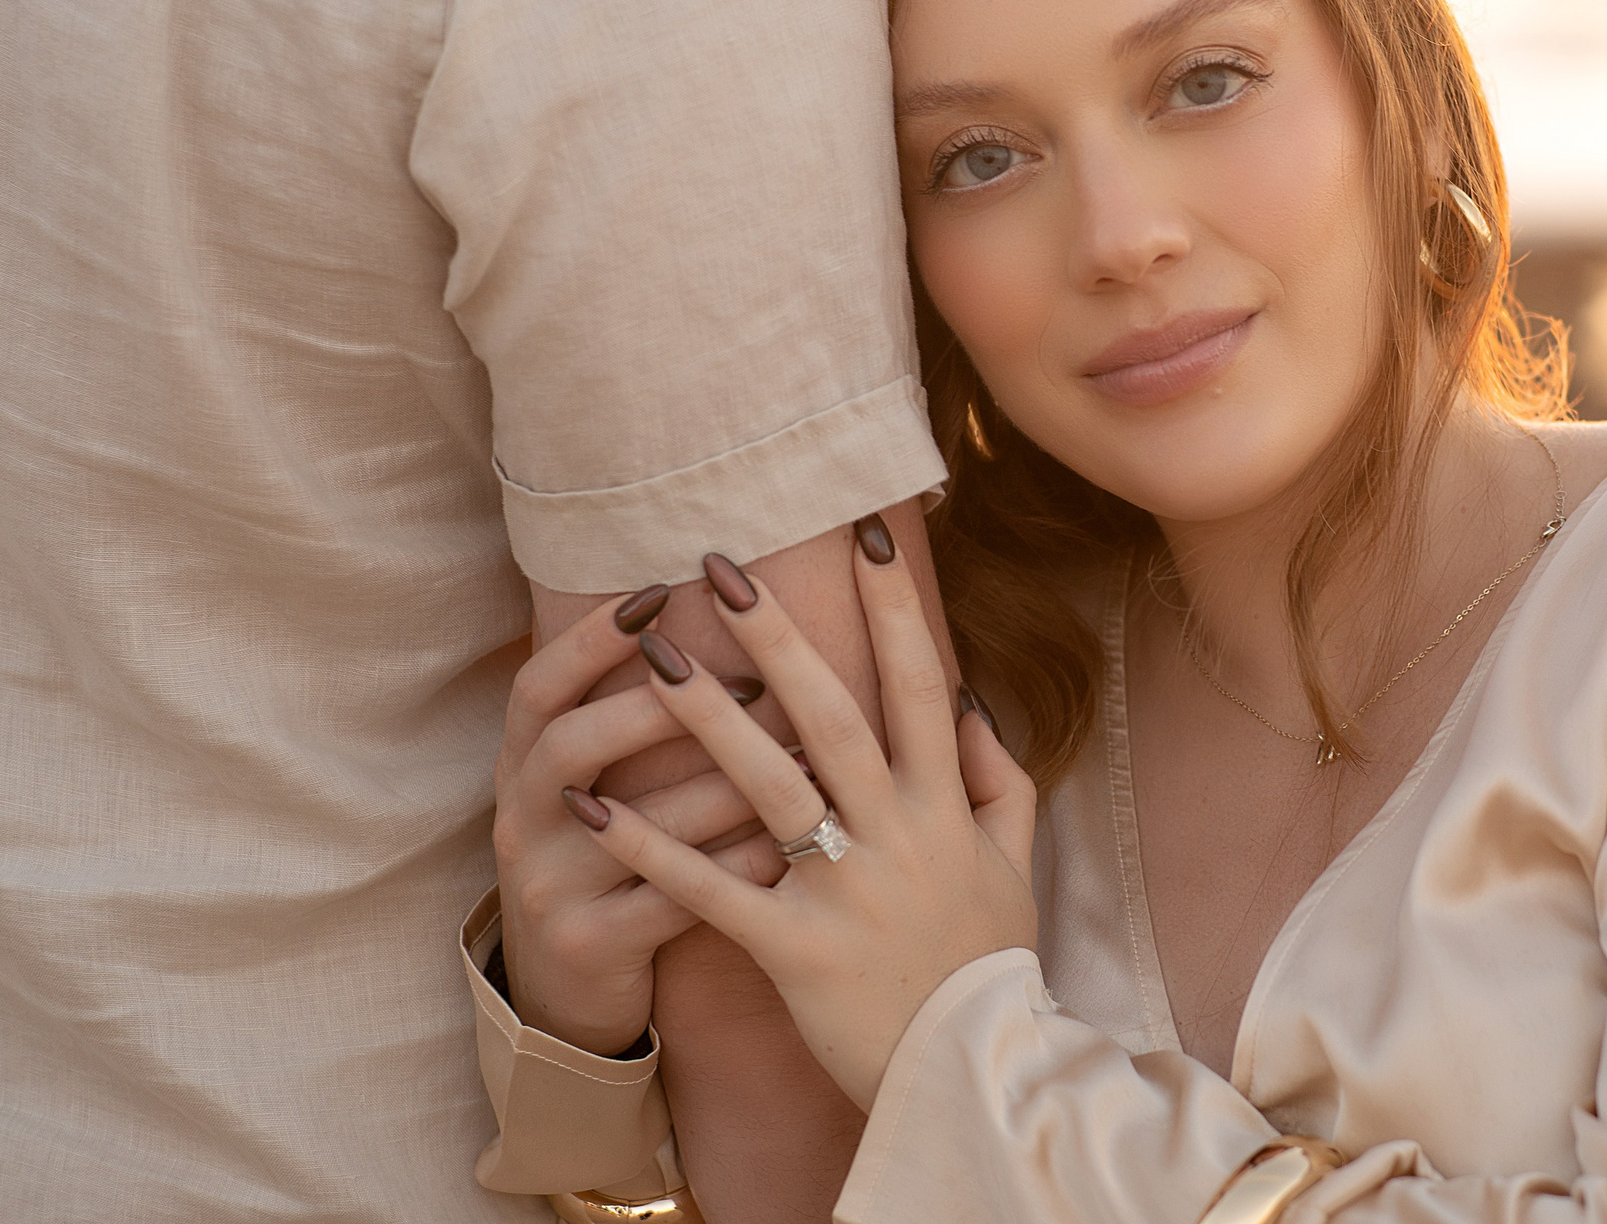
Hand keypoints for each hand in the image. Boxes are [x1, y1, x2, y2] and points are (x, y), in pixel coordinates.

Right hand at [493, 585, 787, 1054]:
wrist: (565, 994)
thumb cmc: (605, 857)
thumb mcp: (590, 787)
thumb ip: (629, 714)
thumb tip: (720, 617)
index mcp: (520, 770)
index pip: (536, 689)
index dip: (586, 641)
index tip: (654, 594)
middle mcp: (521, 823)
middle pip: (569, 748)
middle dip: (656, 708)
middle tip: (747, 680)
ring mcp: (549, 889)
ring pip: (636, 827)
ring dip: (724, 784)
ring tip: (800, 754)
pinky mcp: (592, 946)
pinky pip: (672, 900)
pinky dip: (734, 865)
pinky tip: (789, 841)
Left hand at [581, 527, 1038, 1109]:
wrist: (976, 1072)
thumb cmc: (985, 959)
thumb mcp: (1011, 862)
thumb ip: (997, 779)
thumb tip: (969, 702)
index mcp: (946, 804)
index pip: (922, 683)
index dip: (894, 607)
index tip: (863, 533)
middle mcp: (897, 834)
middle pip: (832, 715)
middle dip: (776, 635)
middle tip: (718, 567)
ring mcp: (845, 891)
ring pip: (770, 786)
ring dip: (706, 716)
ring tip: (651, 655)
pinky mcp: (795, 950)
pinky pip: (714, 890)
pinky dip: (654, 846)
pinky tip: (595, 805)